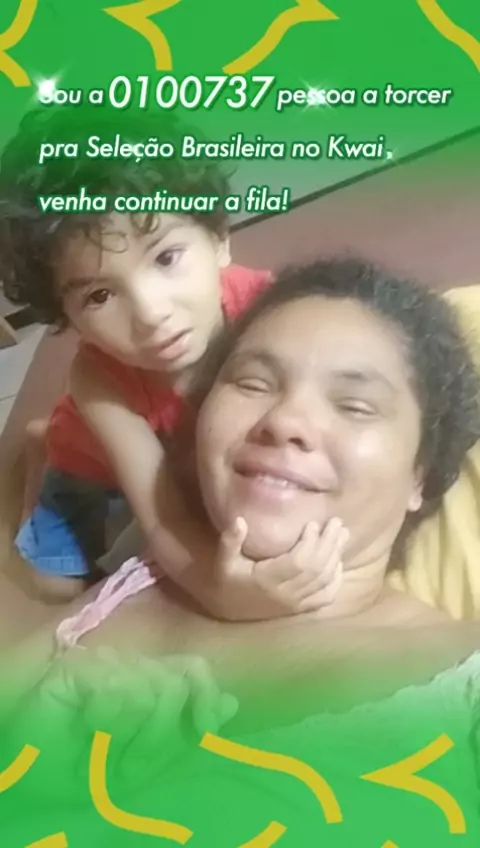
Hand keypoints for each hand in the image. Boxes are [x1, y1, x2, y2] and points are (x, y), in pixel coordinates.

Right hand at [4, 648, 237, 799]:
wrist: (29, 771)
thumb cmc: (86, 767)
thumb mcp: (144, 763)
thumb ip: (186, 735)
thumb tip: (230, 706)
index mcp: (152, 684)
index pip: (195, 671)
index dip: (205, 698)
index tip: (205, 732)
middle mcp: (133, 668)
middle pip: (176, 684)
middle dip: (159, 737)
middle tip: (129, 764)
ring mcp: (106, 664)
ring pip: (150, 689)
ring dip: (131, 736)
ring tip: (104, 749)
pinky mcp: (80, 668)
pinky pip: (117, 690)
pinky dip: (105, 719)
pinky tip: (88, 726)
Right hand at [217, 517, 348, 619]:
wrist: (227, 609)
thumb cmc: (226, 579)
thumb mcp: (224, 560)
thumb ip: (230, 541)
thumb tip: (240, 520)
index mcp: (267, 581)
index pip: (297, 563)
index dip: (310, 543)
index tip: (313, 523)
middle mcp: (285, 595)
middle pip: (316, 569)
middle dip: (329, 544)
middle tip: (337, 522)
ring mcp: (294, 604)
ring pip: (323, 581)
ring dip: (336, 557)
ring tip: (342, 534)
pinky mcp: (299, 609)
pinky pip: (325, 597)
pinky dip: (336, 580)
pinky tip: (339, 563)